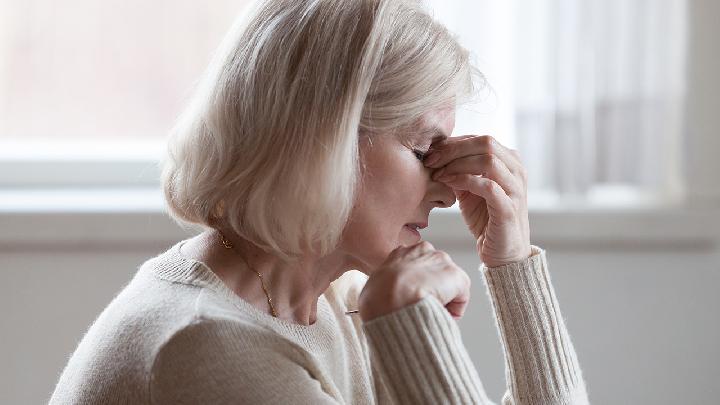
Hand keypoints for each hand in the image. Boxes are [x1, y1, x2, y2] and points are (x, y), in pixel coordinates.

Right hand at [358, 241, 470, 321]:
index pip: (415, 267)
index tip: (413, 299)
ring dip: (443, 299)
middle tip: (423, 307)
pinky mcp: (456, 276)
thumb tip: (384, 301)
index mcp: (401, 253)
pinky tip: (440, 314)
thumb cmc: (377, 299)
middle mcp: (423, 250)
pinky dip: (455, 310)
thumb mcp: (373, 288)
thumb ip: (384, 288)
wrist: (391, 299)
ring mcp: (441, 261)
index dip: (415, 285)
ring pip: (448, 284)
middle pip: (434, 273)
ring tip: (430, 312)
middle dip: (432, 290)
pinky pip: (461, 298)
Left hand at [423, 135, 530, 267]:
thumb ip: (459, 171)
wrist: (503, 253)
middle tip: (431, 160)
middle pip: (486, 143)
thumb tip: (436, 155)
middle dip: (453, 149)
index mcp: (509, 162)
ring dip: (457, 164)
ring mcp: (516, 189)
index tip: (431, 153)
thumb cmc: (486, 220)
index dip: (453, 143)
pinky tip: (447, 183)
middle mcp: (517, 171)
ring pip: (488, 160)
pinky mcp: (509, 208)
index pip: (480, 139)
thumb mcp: (469, 190)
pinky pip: (487, 186)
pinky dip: (464, 181)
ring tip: (437, 173)